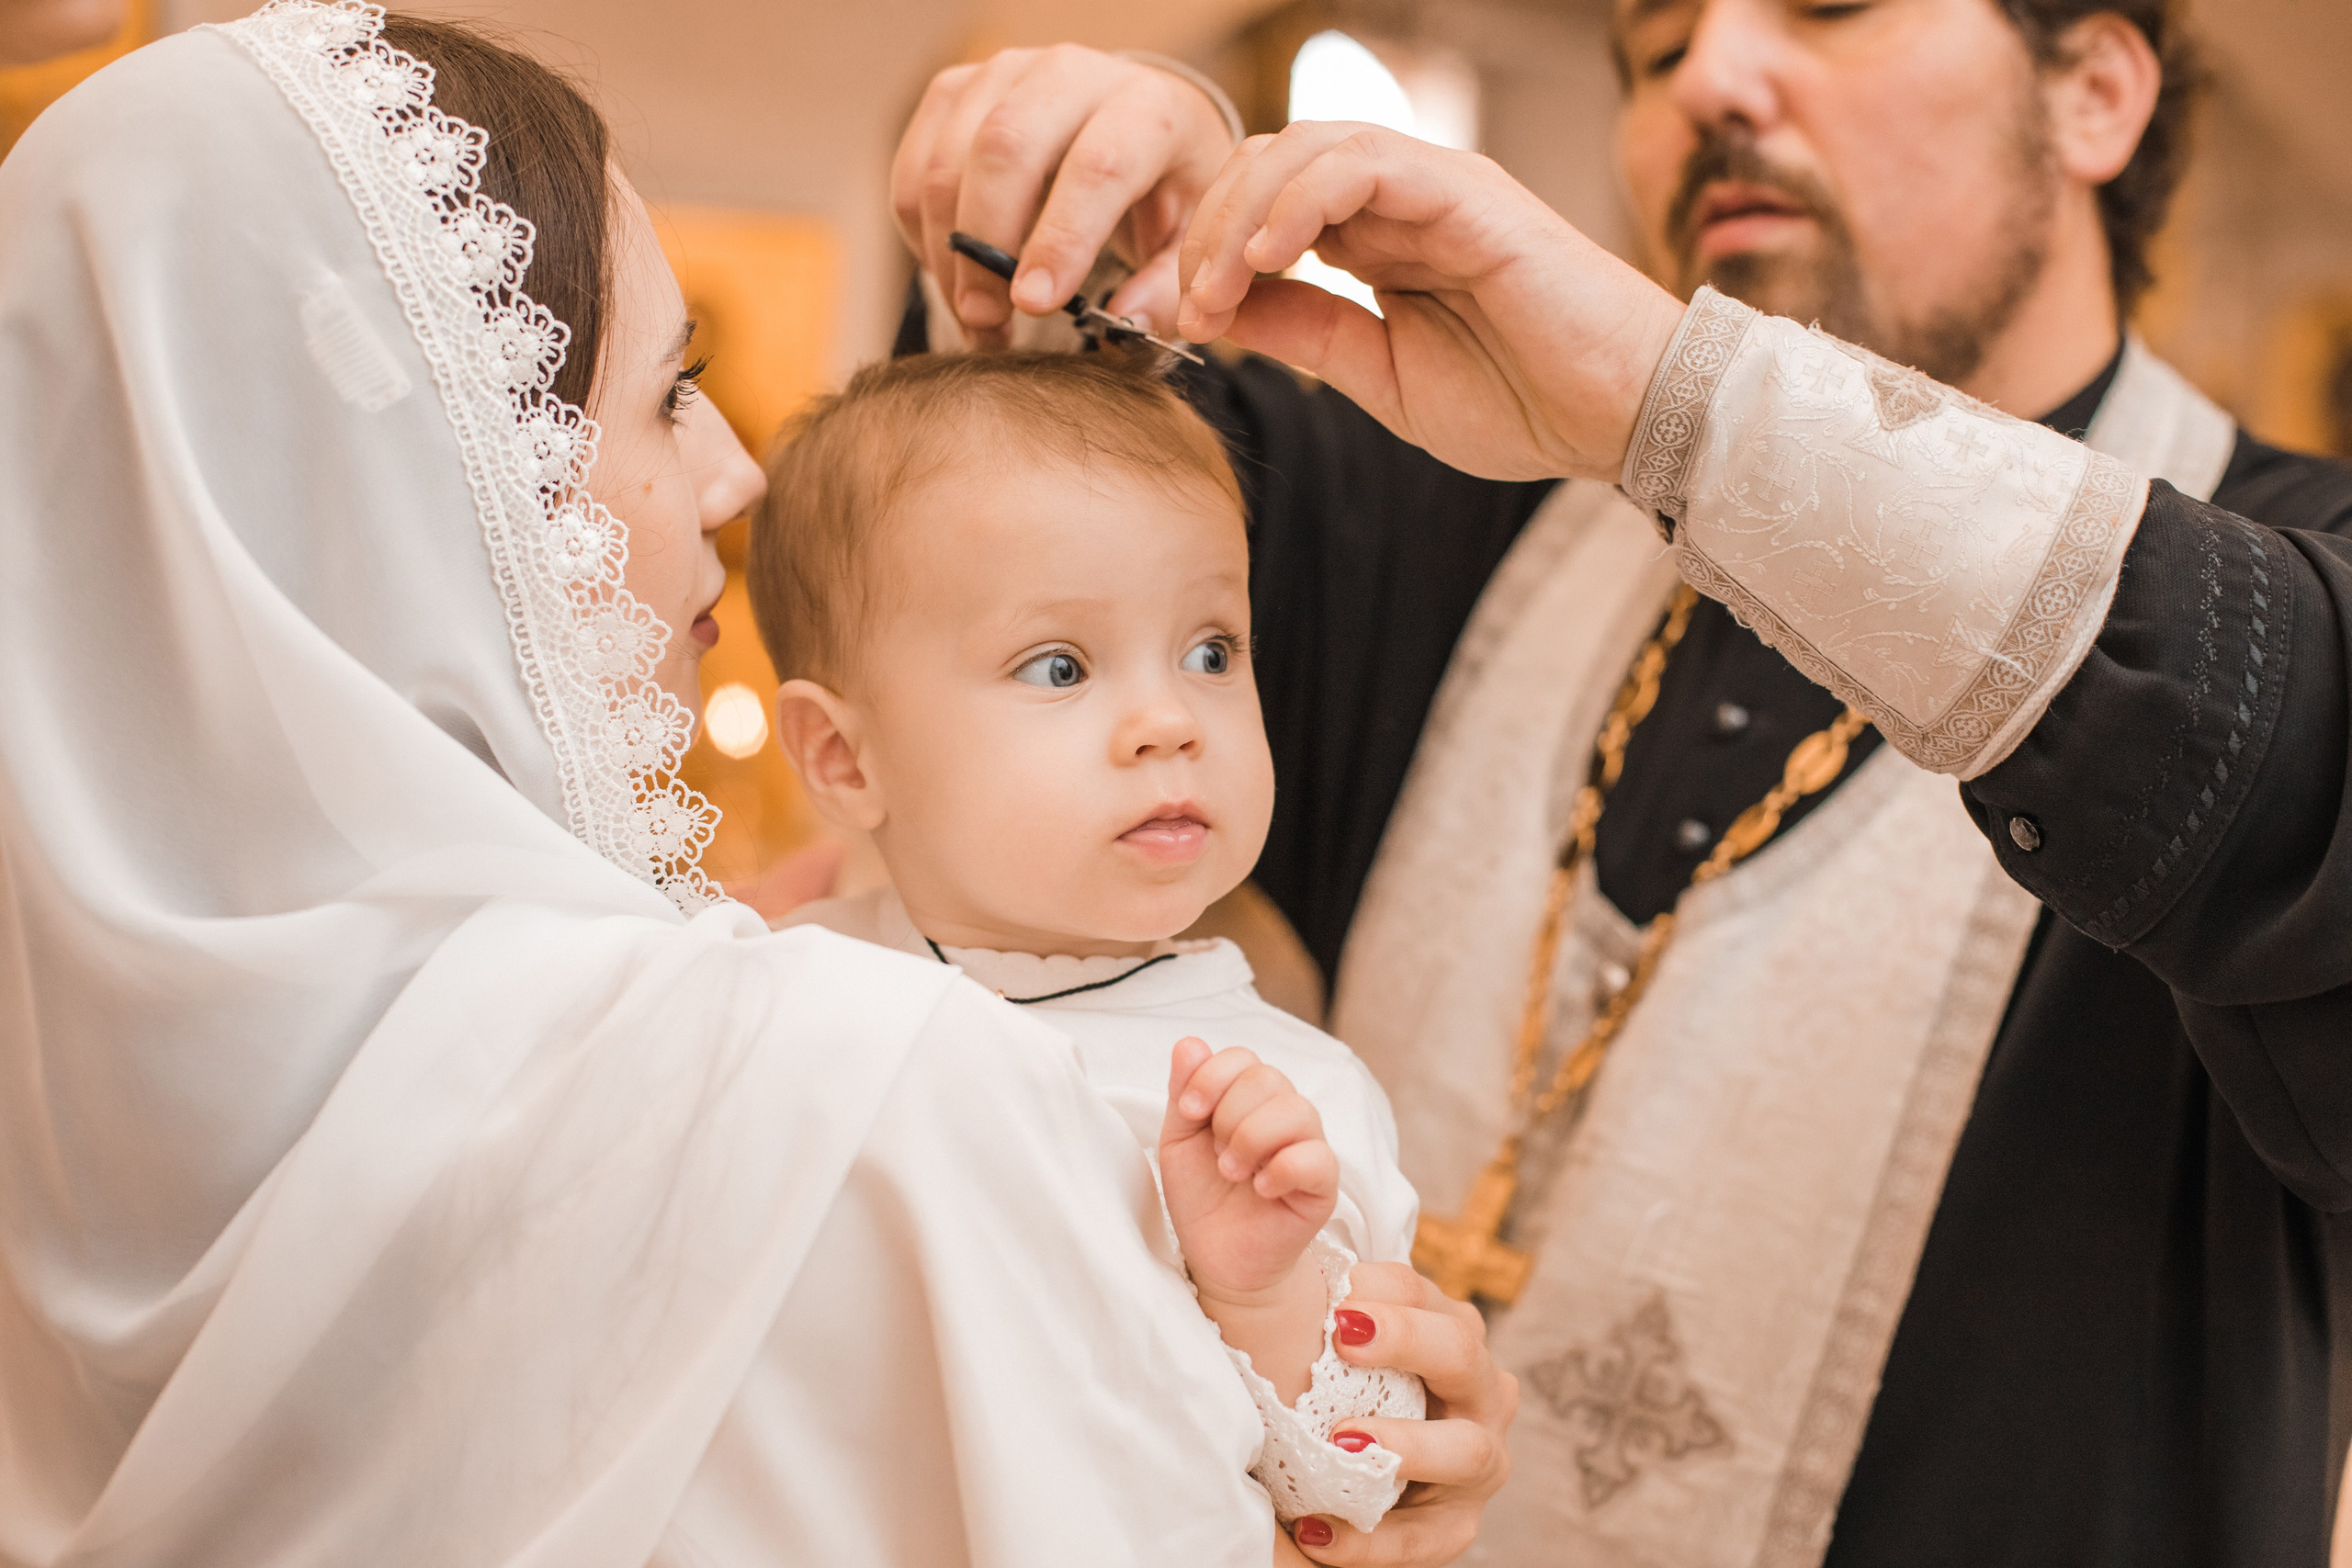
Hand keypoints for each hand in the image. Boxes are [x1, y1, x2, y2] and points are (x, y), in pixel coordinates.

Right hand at [891, 46, 1236, 342]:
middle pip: (1006, 146)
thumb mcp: (1190, 239)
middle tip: (986, 320)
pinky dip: (923, 231)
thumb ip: (1166, 289)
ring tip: (973, 315)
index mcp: (1146, 107)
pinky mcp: (957, 90)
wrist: (1135, 124)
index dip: (1061, 238)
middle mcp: (1072, 74)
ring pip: (949, 157)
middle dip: (985, 244)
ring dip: (947, 249)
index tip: (1034, 305)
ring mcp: (1006, 74)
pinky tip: (954, 273)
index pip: (1098, 165)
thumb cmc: (1167, 189)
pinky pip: (917, 165)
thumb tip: (1121, 325)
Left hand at [1158, 1037, 1337, 1302]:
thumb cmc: (1202, 1197)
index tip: (1190, 1111)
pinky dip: (1281, 1169)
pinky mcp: (1323, 1184)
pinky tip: (1260, 1189)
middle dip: (1229, 1114)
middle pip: (1268, 1078)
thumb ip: (1184, 1093)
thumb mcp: (1179, 1141)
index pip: (1243, 1058)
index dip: (1212, 1076)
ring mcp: (1308, 1146)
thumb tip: (1190, 1043)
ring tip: (1233, 1172)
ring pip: (1297, 1110)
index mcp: (1247, 1098)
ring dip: (1252, 1140)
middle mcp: (1283, 1114)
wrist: (1218, 1259)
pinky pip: (1316, 1157)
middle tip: (1216, 1153)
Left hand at [1177, 122, 1687, 484]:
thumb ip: (1305, 332)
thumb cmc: (1524, 402)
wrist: (1623, 418)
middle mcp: (1399, 201)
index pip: (1263, 208)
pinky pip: (1361, 161)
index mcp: (1377, 241)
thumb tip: (1218, 310)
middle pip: (1266, 165)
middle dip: (1200, 231)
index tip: (1168, 321)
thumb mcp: (1378, 376)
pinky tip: (1265, 258)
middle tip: (1173, 303)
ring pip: (1301, 148)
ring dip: (1236, 215)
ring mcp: (1432, 187)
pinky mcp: (1465, 191)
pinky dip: (1298, 199)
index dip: (1201, 254)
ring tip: (1212, 288)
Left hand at [1288, 1262, 1517, 1566]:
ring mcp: (1477, 1458)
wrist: (1348, 1473)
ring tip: (1347, 1444)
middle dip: (1409, 1341)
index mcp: (1447, 1329)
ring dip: (1409, 1446)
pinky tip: (1316, 1535)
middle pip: (1461, 1351)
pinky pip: (1425, 1539)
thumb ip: (1315, 1304)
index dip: (1379, 1288)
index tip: (1332, 1297)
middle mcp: (1477, 1388)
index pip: (1418, 1291)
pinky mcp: (1455, 1525)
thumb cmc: (1331, 1390)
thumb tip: (1259, 1243)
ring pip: (1466, 1450)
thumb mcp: (1326, 1343)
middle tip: (1344, 1335)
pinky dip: (1372, 1541)